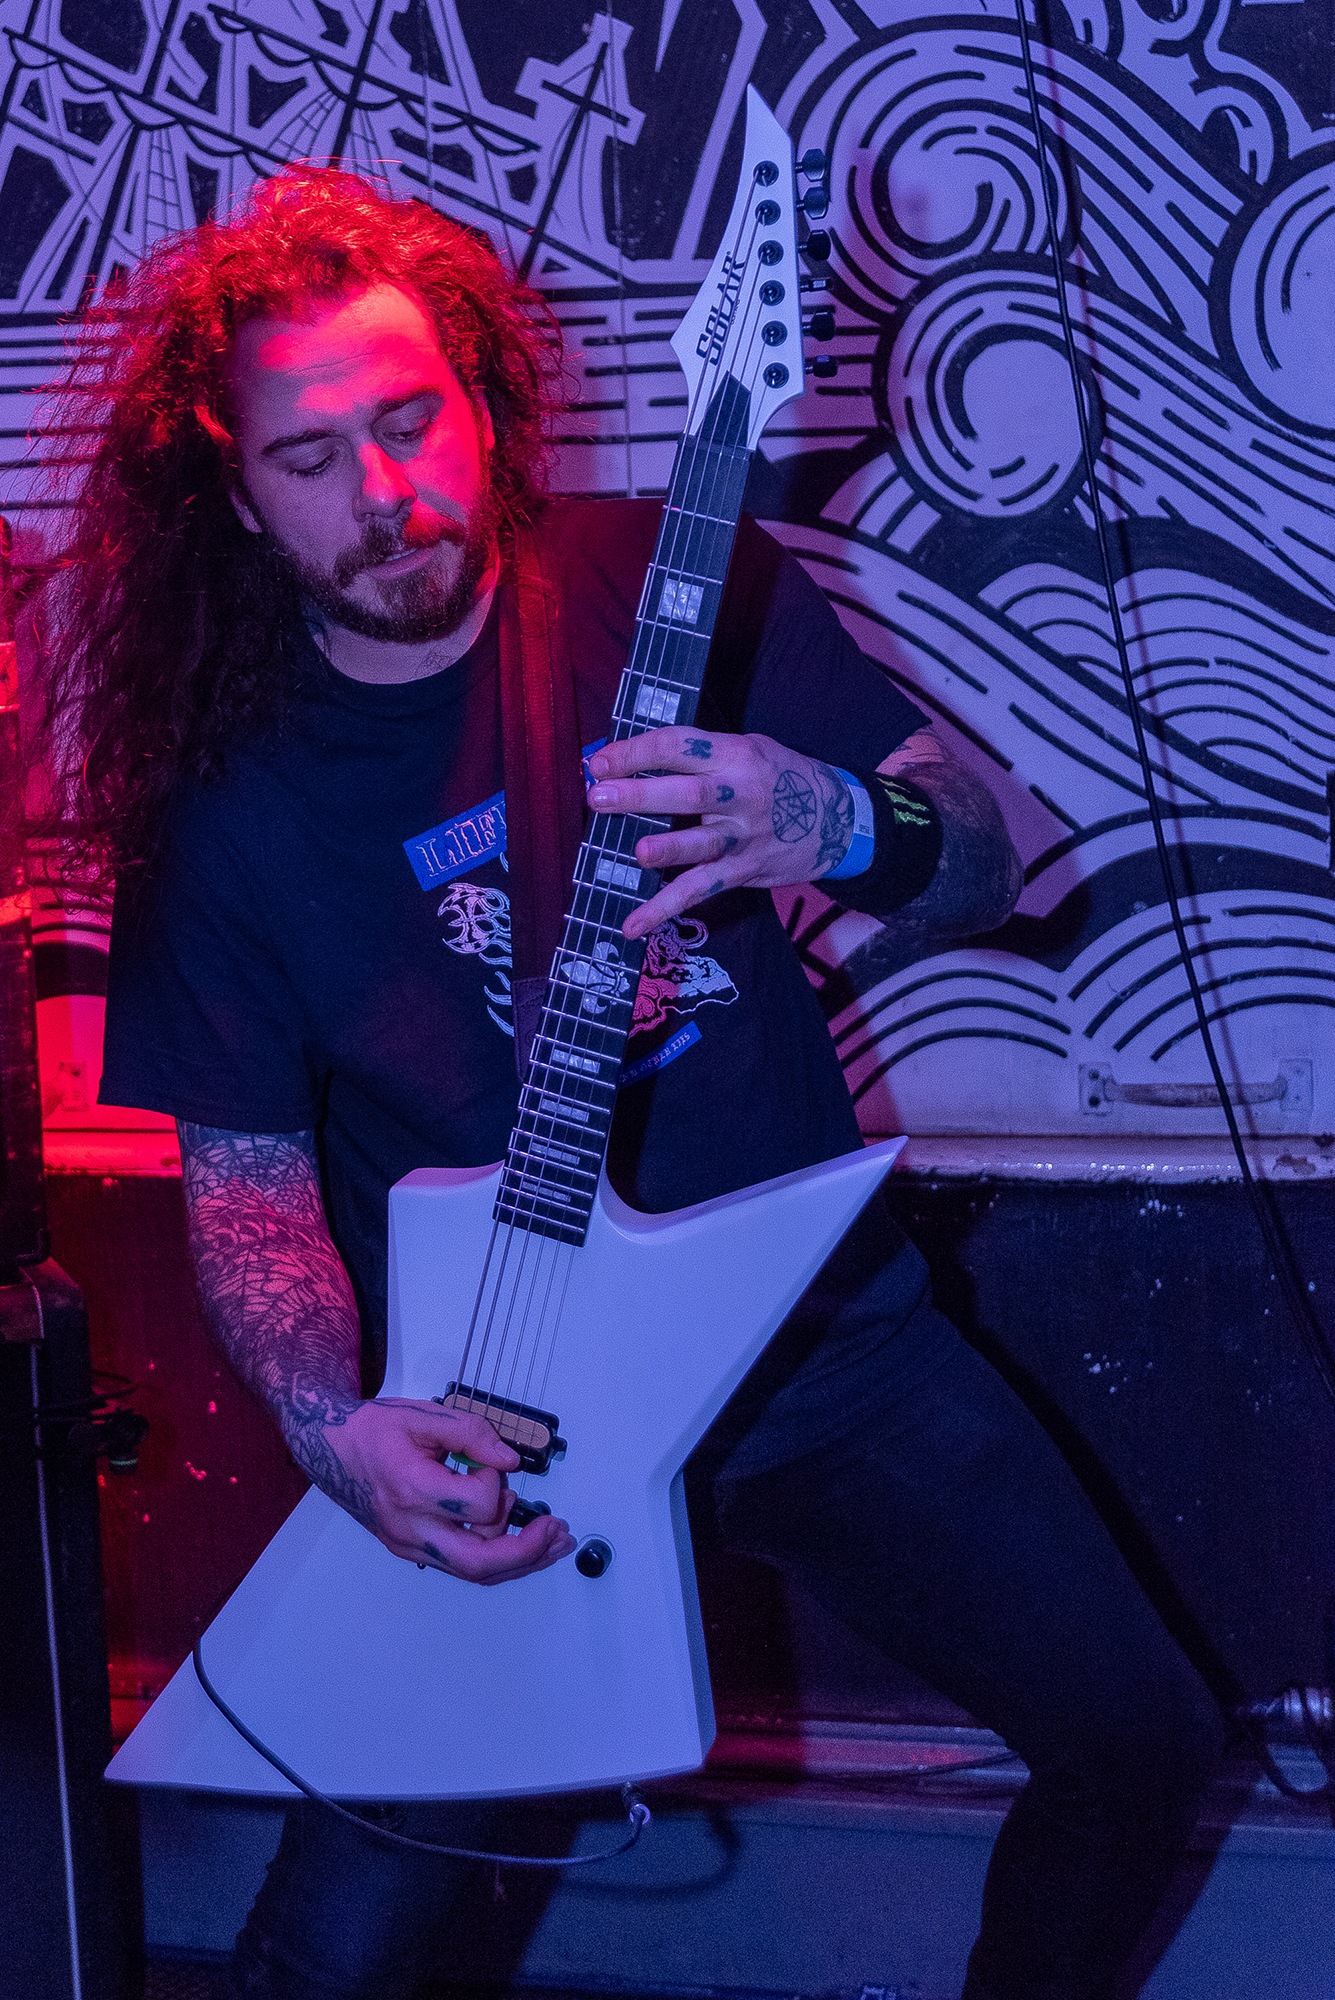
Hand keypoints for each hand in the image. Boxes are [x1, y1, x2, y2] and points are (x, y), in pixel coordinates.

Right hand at [314, 1397, 575, 1584]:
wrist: (329, 1448)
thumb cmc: (375, 1429)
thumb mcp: (423, 1415)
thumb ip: (471, 1434)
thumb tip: (510, 1463)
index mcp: (410, 1488)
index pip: (476, 1506)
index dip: (496, 1484)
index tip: (491, 1463)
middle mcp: (409, 1528)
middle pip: (479, 1563)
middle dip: (527, 1552)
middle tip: (559, 1533)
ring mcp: (409, 1545)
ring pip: (473, 1572)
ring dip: (519, 1559)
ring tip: (551, 1537)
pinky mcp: (412, 1550)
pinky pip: (461, 1565)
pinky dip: (495, 1558)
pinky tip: (522, 1546)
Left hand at [587, 729, 853, 938]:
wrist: (836, 819)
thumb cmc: (779, 778)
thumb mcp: (747, 749)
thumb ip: (698, 755)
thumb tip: (629, 765)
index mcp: (734, 755)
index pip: (679, 746)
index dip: (637, 753)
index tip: (598, 762)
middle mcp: (738, 795)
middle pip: (688, 794)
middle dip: (642, 795)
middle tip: (599, 797)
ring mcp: (741, 837)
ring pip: (700, 844)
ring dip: (667, 849)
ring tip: (638, 853)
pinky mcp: (740, 872)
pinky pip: (698, 891)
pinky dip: (664, 910)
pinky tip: (632, 926)